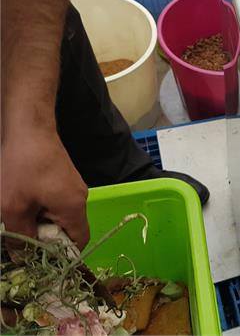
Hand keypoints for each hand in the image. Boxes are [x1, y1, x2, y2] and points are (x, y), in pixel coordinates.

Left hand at [1, 128, 89, 249]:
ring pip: (59, 215)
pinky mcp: (64, 178)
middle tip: (19, 235)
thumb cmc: (21, 167)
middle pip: (68, 230)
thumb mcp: (11, 208)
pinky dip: (40, 207)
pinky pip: (56, 202)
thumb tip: (22, 256)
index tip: (39, 259)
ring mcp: (73, 186)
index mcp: (73, 207)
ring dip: (39, 221)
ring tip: (16, 215)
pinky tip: (21, 201)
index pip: (79, 243)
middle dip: (44, 237)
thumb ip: (18, 236)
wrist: (28, 129)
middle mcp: (80, 198)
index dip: (62, 256)